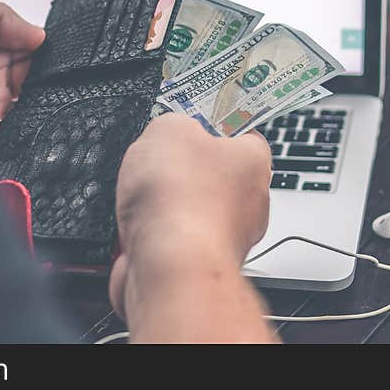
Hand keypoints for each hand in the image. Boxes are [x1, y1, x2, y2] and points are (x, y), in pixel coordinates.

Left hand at [0, 0, 44, 153]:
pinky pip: (13, 134)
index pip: (23, 48)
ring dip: (37, 101)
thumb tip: (37, 35)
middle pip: (31, 78)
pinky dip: (23, 127)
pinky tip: (21, 114)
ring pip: (28, 106)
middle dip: (42, 76)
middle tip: (40, 73)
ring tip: (32, 92)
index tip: (45, 48)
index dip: (37, 48)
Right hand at [109, 113, 271, 325]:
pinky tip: (136, 233)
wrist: (169, 267)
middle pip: (212, 175)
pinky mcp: (198, 266)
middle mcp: (248, 203)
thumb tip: (168, 131)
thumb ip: (174, 123)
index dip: (214, 126)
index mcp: (253, 161)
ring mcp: (225, 239)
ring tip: (142, 202)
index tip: (193, 122)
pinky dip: (150, 238)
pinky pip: (169, 243)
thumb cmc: (181, 201)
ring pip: (188, 211)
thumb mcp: (169, 127)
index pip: (243, 135)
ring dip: (162, 207)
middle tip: (157, 162)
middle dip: (181, 170)